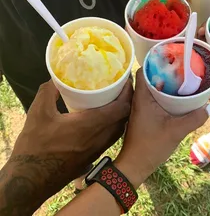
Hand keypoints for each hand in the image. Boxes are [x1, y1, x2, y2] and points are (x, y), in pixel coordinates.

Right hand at [0, 80, 132, 213]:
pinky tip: (103, 120)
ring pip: (119, 129)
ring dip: (121, 114)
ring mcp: (98, 149)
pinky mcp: (94, 157)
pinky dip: (114, 125)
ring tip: (114, 101)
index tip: (126, 82)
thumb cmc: (35, 146)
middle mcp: (100, 138)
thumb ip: (48, 92)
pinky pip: (112, 137)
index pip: (121, 108)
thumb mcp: (38, 114)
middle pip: (124, 117)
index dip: (127, 93)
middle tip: (121, 89)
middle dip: (126, 101)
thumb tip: (55, 79)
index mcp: (91, 125)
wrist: (31, 180)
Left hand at [114, 69, 209, 187]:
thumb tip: (209, 106)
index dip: (152, 62)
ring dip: (162, 84)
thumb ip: (194, 118)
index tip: (167, 58)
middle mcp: (139, 99)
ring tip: (178, 80)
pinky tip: (173, 98)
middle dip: (161, 72)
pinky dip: (161, 95)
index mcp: (142, 97)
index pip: (141, 70)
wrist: (136, 164)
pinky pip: (152, 98)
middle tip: (178, 69)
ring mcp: (140, 108)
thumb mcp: (176, 131)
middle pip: (147, 77)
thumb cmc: (151, 145)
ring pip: (150, 88)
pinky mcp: (143, 115)